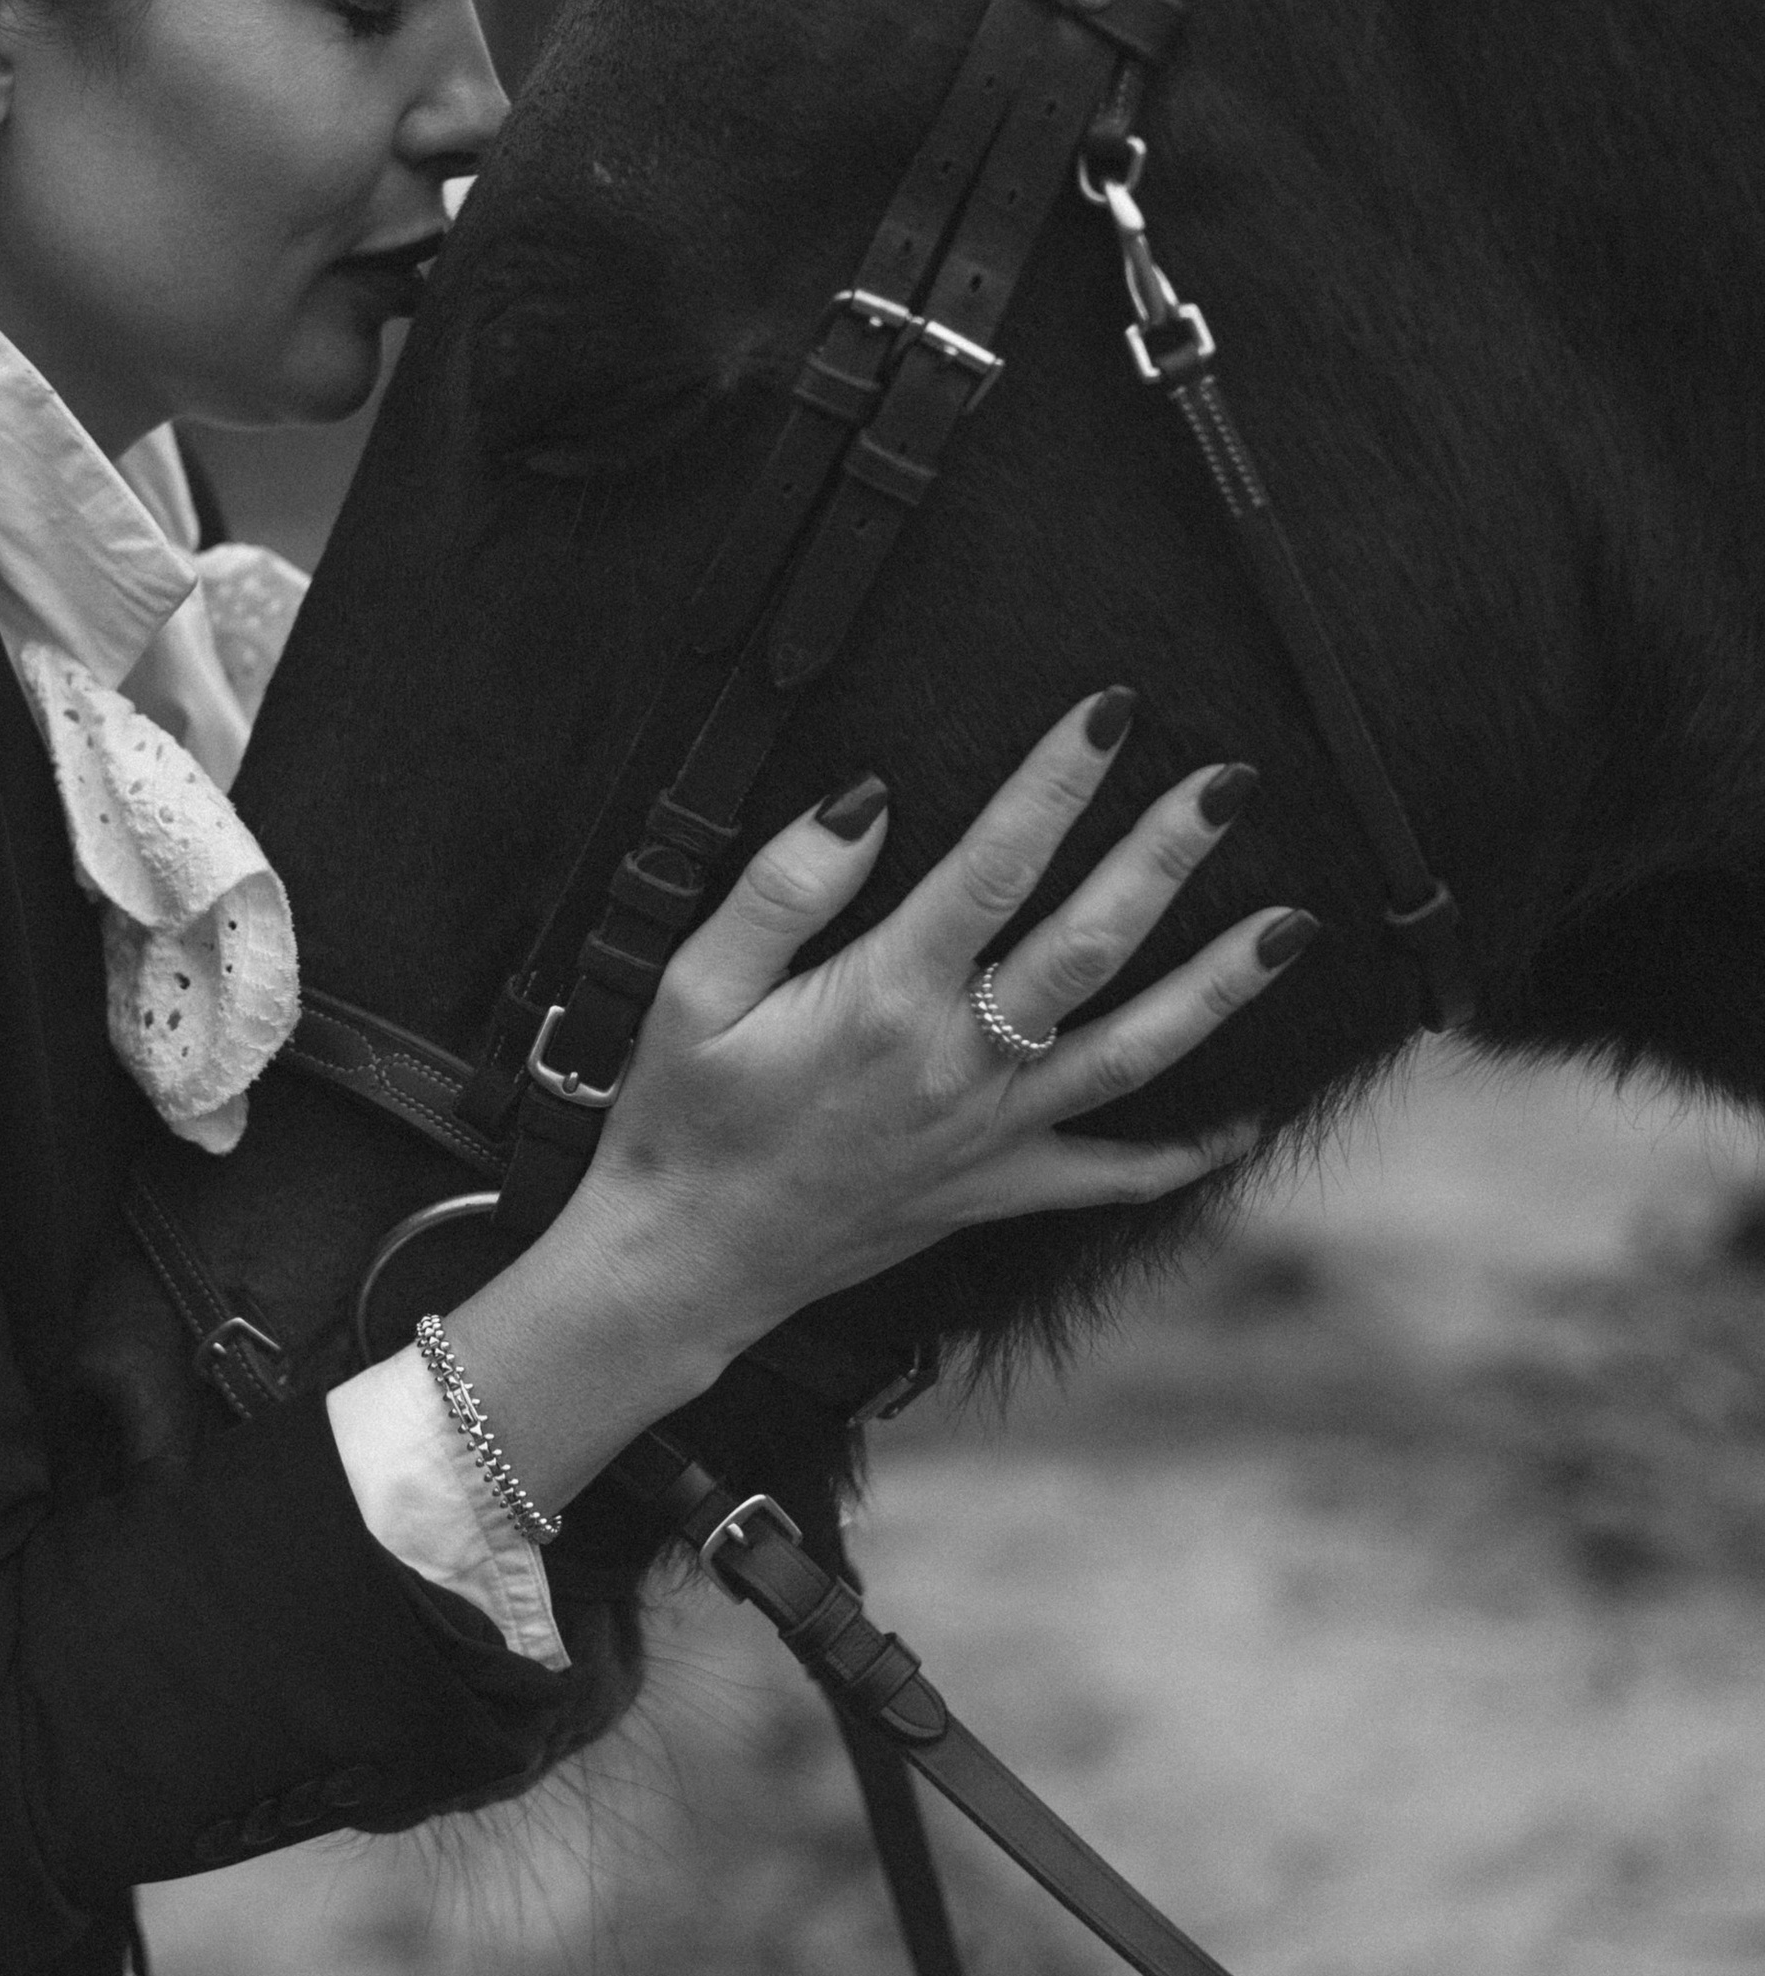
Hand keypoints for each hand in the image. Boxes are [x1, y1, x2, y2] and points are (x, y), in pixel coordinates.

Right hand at [585, 687, 1298, 1345]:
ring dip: (1217, 989)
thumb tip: (866, 801)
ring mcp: (989, 1133)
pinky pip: (1109, 1175)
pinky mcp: (995, 1189)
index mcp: (886, 1000)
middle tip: (1232, 785)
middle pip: (1090, 945)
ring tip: (1294, 927)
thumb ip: (781, 889)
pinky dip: (1186, 1153)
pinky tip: (1249, 1119)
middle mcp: (959, 1064)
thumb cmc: (682, 1118)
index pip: (994, 866)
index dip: (1056, 781)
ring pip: (1133, 1052)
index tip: (1112, 713)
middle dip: (1166, 858)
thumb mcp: (694, 987)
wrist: (686, 1262)